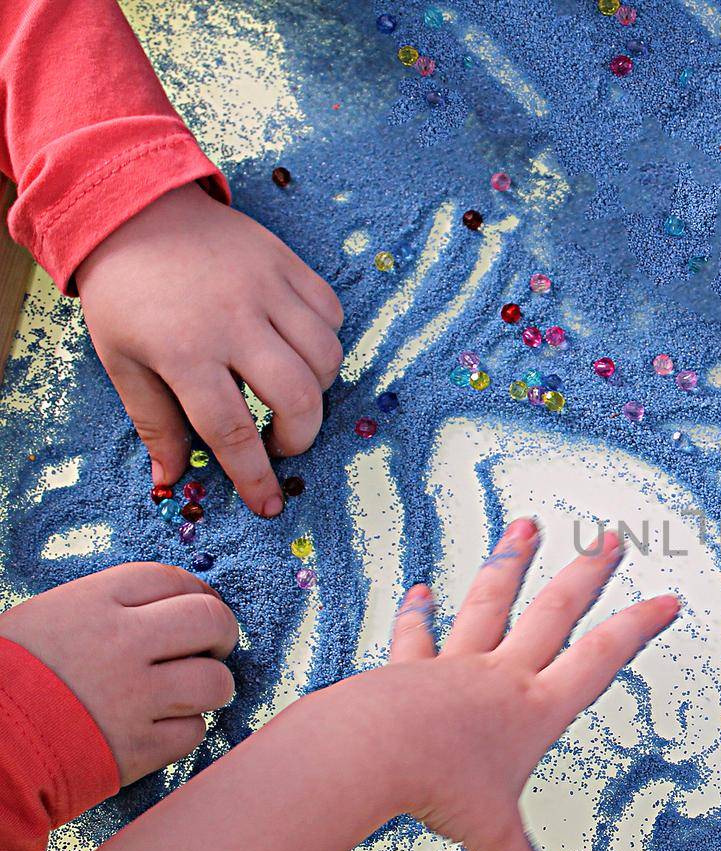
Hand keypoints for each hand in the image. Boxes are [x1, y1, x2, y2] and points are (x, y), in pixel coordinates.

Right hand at [0, 564, 237, 785]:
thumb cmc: (6, 678)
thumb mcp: (45, 619)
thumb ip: (105, 610)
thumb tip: (164, 611)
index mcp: (93, 604)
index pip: (172, 580)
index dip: (196, 593)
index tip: (199, 606)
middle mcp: (122, 643)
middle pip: (210, 621)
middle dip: (222, 633)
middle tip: (211, 648)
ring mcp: (134, 696)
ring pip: (215, 681)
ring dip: (210, 687)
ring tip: (188, 693)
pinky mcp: (139, 747)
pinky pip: (193, 732)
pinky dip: (183, 731)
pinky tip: (159, 728)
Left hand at [75, 182, 343, 516]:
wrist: (136, 210)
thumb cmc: (126, 294)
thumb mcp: (122, 361)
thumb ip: (154, 422)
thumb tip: (172, 480)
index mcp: (184, 351)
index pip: (233, 429)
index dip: (255, 475)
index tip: (269, 503)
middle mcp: (233, 321)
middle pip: (298, 399)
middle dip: (300, 437)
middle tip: (280, 443)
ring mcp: (267, 289)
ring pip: (327, 359)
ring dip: (317, 391)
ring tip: (287, 393)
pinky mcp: (288, 265)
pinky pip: (332, 315)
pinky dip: (324, 342)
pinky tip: (296, 348)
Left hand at [318, 518, 679, 850]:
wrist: (374, 748)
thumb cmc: (439, 787)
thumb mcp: (494, 837)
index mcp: (537, 709)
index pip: (601, 659)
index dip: (638, 628)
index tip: (668, 598)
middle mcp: (504, 676)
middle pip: (555, 614)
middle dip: (586, 575)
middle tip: (609, 537)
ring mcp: (457, 665)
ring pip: (492, 604)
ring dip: (511, 564)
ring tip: (526, 524)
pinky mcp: (412, 668)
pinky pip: (420, 636)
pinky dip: (420, 615)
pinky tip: (421, 590)